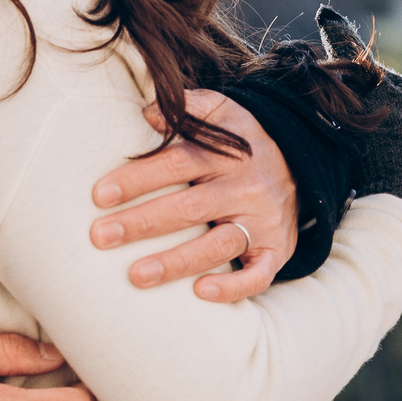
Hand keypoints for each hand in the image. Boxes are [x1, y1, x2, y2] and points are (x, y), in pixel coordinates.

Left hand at [90, 89, 297, 300]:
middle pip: (191, 207)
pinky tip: (201, 293)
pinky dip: (233, 287)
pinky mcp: (277, 250)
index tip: (101, 194)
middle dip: (143, 223)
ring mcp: (264, 222)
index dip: (140, 178)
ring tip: (136, 275)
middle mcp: (247, 187)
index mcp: (229, 153)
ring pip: (219, 245)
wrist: (301, 167)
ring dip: (176, 262)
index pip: (179, 163)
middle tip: (101, 236)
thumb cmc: (243, 143)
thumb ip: (190, 107)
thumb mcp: (224, 112)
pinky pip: (259, 274)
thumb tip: (147, 112)